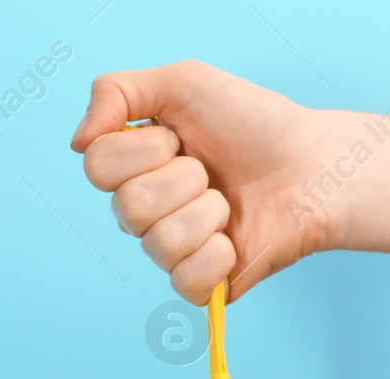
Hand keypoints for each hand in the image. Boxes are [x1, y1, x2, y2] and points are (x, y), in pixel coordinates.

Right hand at [71, 60, 339, 303]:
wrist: (313, 165)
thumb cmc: (253, 123)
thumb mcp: (183, 82)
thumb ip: (115, 92)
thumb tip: (76, 142)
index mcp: (131, 168)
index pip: (97, 168)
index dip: (142, 150)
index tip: (178, 137)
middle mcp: (143, 213)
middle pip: (128, 208)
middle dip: (183, 180)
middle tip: (212, 171)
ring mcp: (170, 251)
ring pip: (159, 244)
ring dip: (207, 213)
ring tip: (229, 202)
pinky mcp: (200, 285)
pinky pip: (185, 282)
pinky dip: (218, 257)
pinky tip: (234, 240)